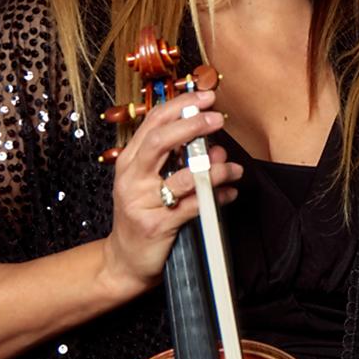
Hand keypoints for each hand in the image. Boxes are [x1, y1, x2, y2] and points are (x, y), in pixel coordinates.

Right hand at [100, 88, 242, 294]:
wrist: (124, 261)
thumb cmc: (144, 215)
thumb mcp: (155, 183)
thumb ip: (183, 161)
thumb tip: (216, 146)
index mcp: (130, 161)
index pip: (153, 123)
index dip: (180, 107)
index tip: (205, 96)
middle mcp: (131, 178)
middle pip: (159, 141)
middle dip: (192, 125)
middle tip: (217, 119)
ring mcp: (142, 202)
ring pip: (183, 177)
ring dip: (214, 168)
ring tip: (233, 167)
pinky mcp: (156, 226)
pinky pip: (193, 206)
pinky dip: (217, 197)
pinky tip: (229, 193)